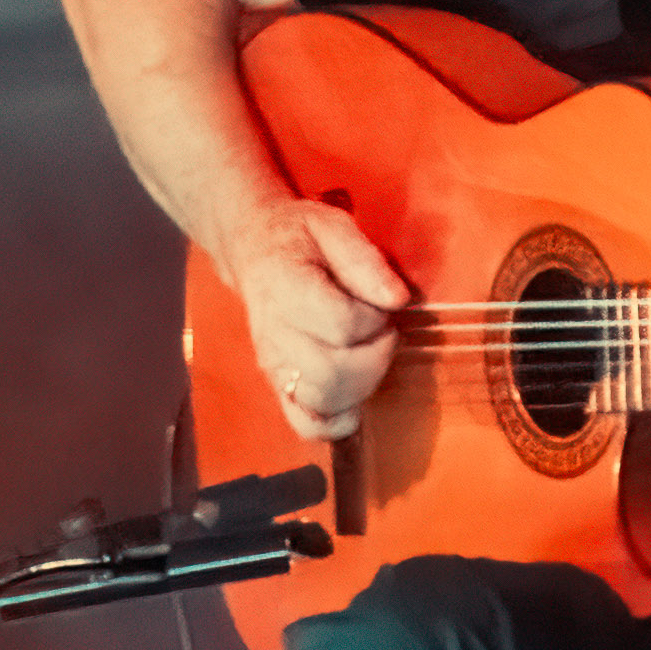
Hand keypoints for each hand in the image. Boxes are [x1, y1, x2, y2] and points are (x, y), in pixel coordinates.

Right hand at [225, 199, 404, 444]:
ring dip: (363, 385)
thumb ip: (364, 260)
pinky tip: (355, 407)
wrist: (253, 250)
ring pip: (323, 400)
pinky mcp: (278, 383)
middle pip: (333, 370)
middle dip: (376, 355)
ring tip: (369, 353)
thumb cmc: (299, 237)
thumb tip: (397, 298)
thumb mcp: (333, 226)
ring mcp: (274, 364)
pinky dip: (335, 424)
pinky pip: (304, 422)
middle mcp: (275, 334)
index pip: (341, 324)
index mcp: (286, 289)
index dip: (375, 318)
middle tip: (384, 330)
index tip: (384, 301)